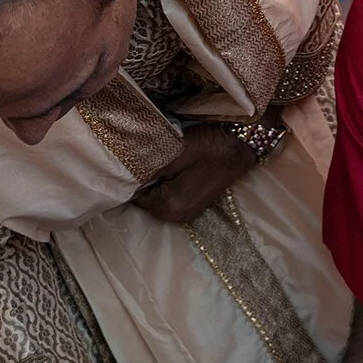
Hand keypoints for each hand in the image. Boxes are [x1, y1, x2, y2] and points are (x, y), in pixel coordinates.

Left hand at [132, 125, 256, 227]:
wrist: (241, 145)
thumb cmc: (210, 145)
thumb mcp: (175, 151)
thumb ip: (148, 167)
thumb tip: (121, 174)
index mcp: (170, 207)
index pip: (133, 196)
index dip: (130, 177)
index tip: (130, 160)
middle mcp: (177, 217)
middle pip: (143, 199)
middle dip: (141, 180)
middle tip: (144, 156)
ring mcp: (186, 214)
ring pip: (155, 198)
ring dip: (153, 182)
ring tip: (159, 160)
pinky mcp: (192, 206)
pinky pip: (167, 197)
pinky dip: (164, 184)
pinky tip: (170, 168)